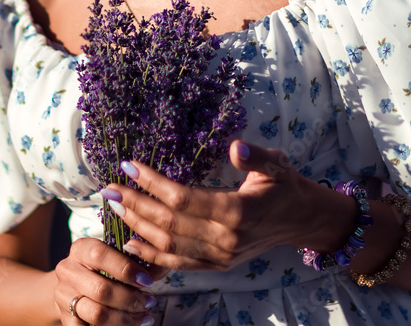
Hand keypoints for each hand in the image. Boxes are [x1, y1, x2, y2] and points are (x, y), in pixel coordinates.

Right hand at [53, 236, 166, 324]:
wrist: (71, 286)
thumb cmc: (100, 267)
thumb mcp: (112, 256)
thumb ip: (136, 258)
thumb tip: (164, 264)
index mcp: (80, 249)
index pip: (100, 255)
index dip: (126, 269)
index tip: (148, 281)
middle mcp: (68, 271)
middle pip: (101, 289)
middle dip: (130, 299)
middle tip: (149, 302)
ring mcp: (63, 296)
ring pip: (97, 313)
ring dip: (124, 319)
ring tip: (143, 317)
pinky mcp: (65, 318)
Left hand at [100, 140, 332, 271]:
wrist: (301, 220)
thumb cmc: (285, 185)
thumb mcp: (276, 163)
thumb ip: (255, 155)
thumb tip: (234, 146)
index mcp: (237, 212)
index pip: (183, 198)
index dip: (153, 183)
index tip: (129, 165)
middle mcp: (225, 239)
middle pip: (169, 224)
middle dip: (136, 205)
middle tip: (109, 187)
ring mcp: (220, 257)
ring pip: (169, 247)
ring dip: (138, 228)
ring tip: (115, 207)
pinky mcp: (217, 265)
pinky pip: (179, 264)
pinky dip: (152, 256)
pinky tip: (131, 242)